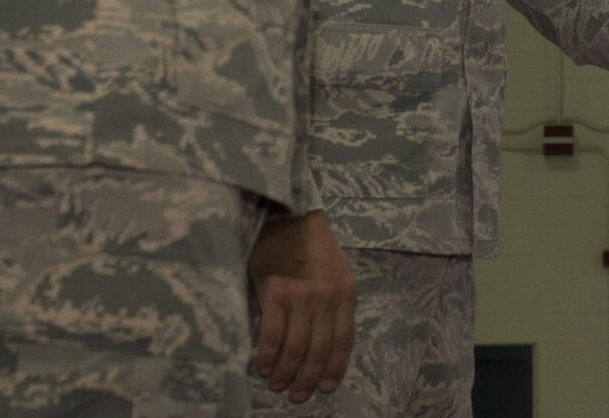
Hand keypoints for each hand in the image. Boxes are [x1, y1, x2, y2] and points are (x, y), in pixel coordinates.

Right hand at [249, 210, 355, 402]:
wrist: (286, 214)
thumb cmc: (309, 244)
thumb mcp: (335, 271)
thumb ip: (332, 304)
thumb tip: (321, 346)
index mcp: (345, 292)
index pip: (343, 341)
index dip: (333, 369)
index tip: (325, 387)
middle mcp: (326, 297)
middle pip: (319, 351)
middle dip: (308, 379)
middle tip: (297, 395)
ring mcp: (301, 295)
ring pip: (296, 349)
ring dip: (286, 373)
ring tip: (277, 384)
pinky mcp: (274, 293)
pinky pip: (272, 336)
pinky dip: (267, 357)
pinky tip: (262, 367)